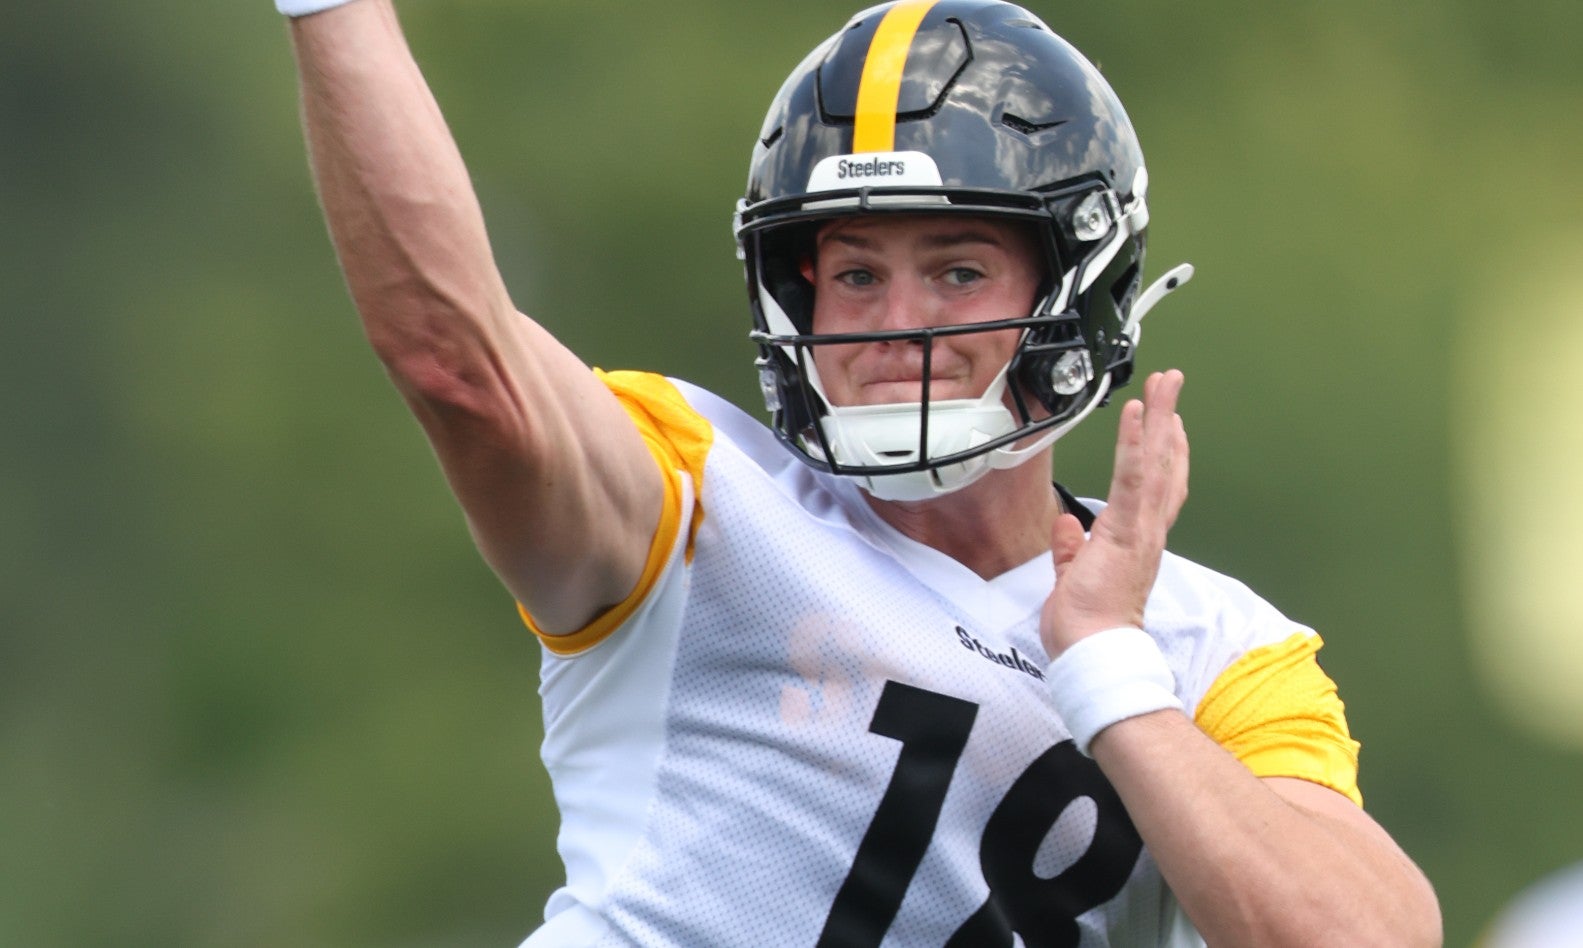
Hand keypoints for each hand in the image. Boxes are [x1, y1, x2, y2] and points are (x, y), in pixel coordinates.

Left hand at [1041, 370, 1188, 656]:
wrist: (1093, 651)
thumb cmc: (1086, 626)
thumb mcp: (1072, 578)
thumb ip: (1071, 550)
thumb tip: (1066, 526)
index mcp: (1136, 540)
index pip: (1158, 487)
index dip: (1165, 451)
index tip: (1167, 421)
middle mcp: (1148, 530)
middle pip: (1166, 464)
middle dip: (1170, 419)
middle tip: (1173, 382)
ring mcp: (1141, 529)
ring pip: (1157, 462)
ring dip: (1161, 417)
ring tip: (1166, 382)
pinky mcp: (1126, 531)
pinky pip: (1133, 479)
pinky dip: (1136, 444)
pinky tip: (1139, 414)